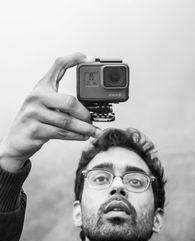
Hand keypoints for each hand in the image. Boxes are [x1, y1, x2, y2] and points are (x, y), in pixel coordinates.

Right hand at [0, 53, 100, 172]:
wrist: (16, 141)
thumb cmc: (34, 121)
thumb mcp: (45, 104)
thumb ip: (62, 100)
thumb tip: (88, 106)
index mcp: (42, 88)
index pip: (59, 65)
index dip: (74, 59)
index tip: (90, 59)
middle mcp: (37, 97)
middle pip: (69, 102)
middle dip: (85, 114)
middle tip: (91, 120)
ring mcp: (34, 113)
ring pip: (67, 121)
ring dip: (84, 129)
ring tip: (92, 131)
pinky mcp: (35, 130)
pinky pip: (61, 133)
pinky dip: (76, 136)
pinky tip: (83, 136)